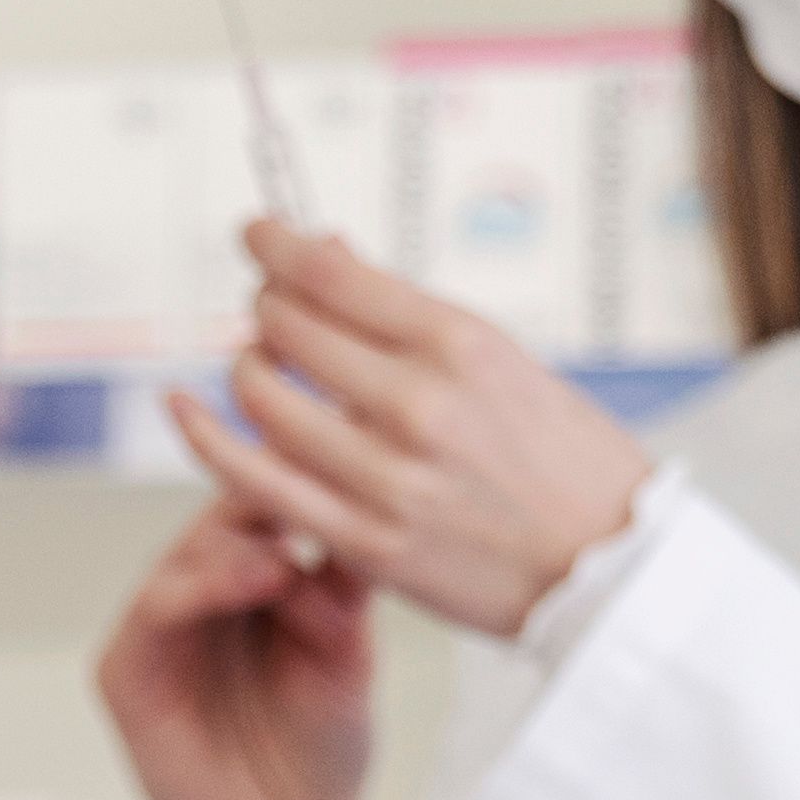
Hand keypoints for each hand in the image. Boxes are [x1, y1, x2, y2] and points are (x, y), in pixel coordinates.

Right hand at [99, 471, 375, 799]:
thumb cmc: (320, 756)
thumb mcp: (350, 660)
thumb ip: (342, 594)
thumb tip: (350, 519)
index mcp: (254, 584)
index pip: (267, 509)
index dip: (300, 480)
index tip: (347, 454)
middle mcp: (201, 596)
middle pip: (222, 519)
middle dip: (265, 500)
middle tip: (308, 488)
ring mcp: (159, 629)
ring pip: (184, 555)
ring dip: (235, 548)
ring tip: (284, 556)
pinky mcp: (127, 671)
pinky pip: (154, 608)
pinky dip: (198, 586)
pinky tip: (253, 580)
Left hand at [178, 220, 651, 653]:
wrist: (612, 567)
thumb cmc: (566, 459)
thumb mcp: (504, 362)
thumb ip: (407, 316)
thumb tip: (323, 253)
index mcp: (460, 344)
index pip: (331, 273)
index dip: (277, 244)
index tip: (256, 232)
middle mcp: (417, 403)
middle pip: (286, 325)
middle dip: (266, 308)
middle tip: (271, 312)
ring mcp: (386, 476)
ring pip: (262, 395)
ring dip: (246, 369)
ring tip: (262, 369)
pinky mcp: (363, 540)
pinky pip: (255, 480)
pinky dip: (209, 438)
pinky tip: (187, 411)